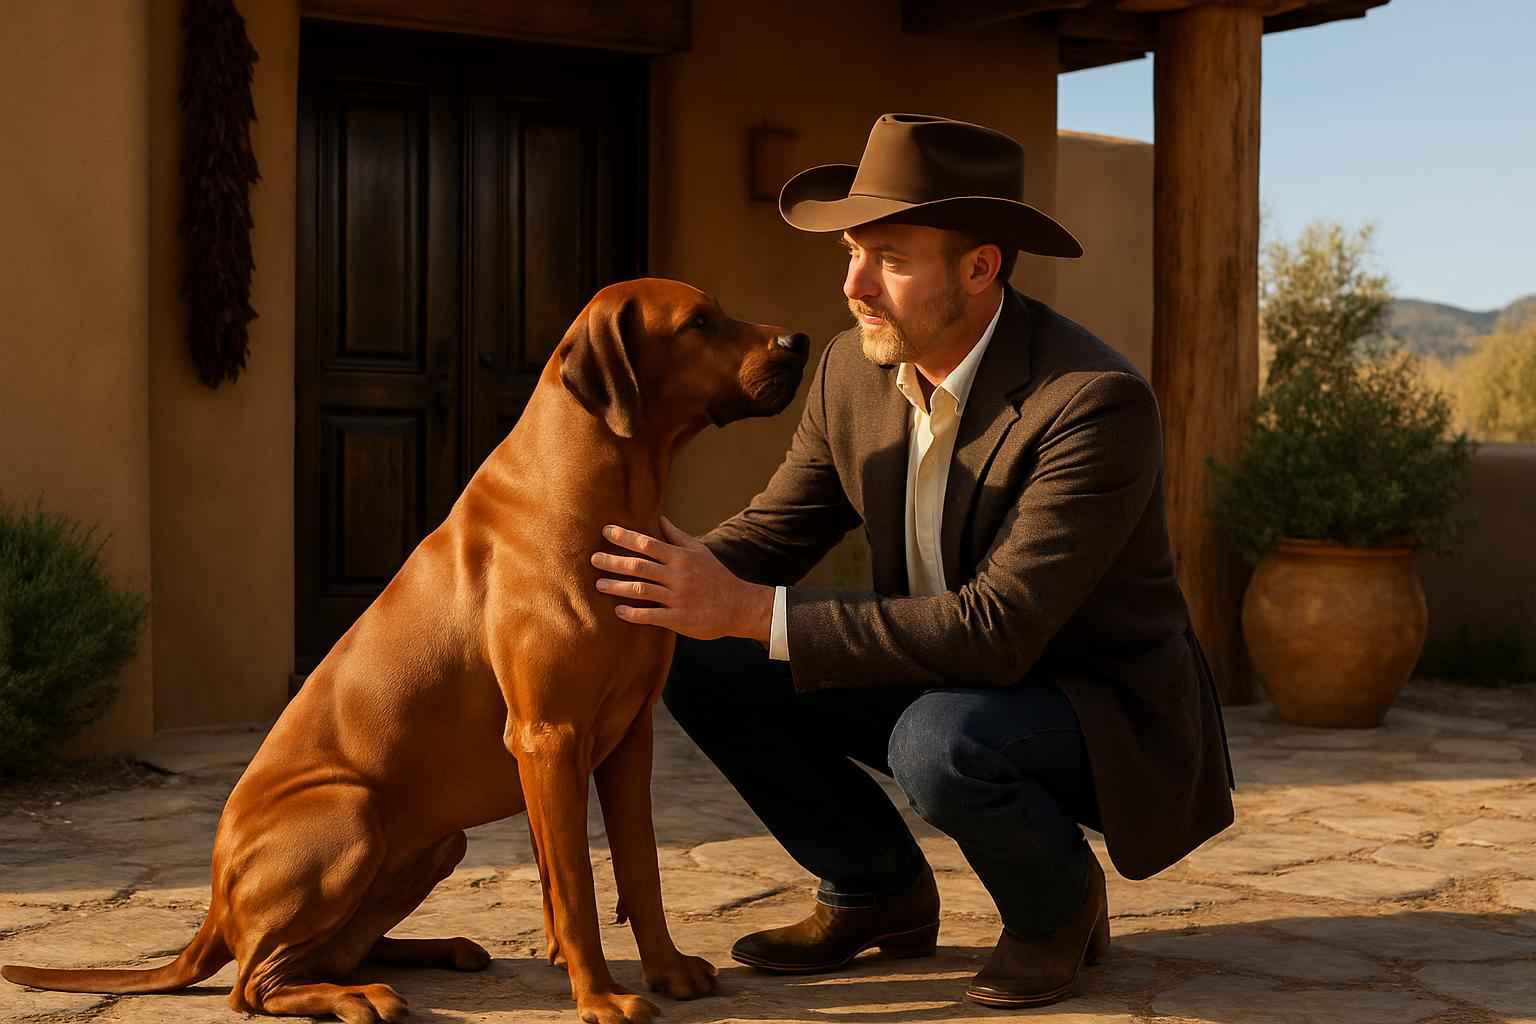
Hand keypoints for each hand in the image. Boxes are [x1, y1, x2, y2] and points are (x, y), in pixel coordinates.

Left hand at [592, 516, 773, 642]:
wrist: (738, 606)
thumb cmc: (716, 576)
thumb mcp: (699, 552)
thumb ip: (677, 536)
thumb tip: (660, 518)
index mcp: (681, 558)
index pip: (648, 543)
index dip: (625, 536)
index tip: (606, 531)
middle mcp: (677, 575)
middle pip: (639, 566)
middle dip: (613, 561)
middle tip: (593, 559)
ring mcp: (677, 598)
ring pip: (641, 590)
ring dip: (617, 587)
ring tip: (599, 584)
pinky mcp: (679, 618)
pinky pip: (651, 615)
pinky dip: (633, 613)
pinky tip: (618, 611)